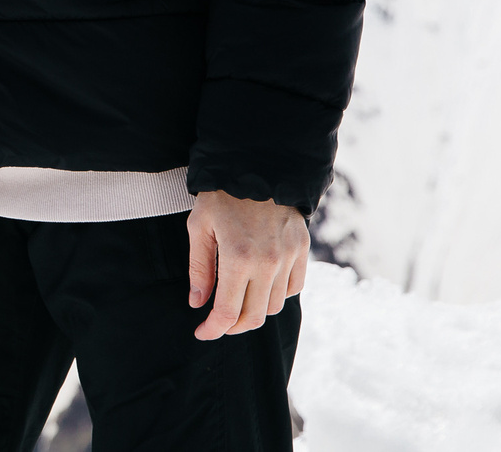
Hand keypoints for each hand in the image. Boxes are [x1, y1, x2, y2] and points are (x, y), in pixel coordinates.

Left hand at [186, 188, 307, 338]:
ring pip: (275, 306)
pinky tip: (261, 287)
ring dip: (255, 311)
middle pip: (254, 317)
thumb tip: (198, 303)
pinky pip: (293, 288)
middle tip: (218, 323)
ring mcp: (289, 258)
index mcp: (238, 258)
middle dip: (233, 327)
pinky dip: (277, 295)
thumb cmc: (221, 196)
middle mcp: (268, 264)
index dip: (213, 329)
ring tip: (238, 303)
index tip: (202, 333)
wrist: (258, 166)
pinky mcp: (302, 251)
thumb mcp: (199, 227)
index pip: (228, 312)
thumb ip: (199, 269)